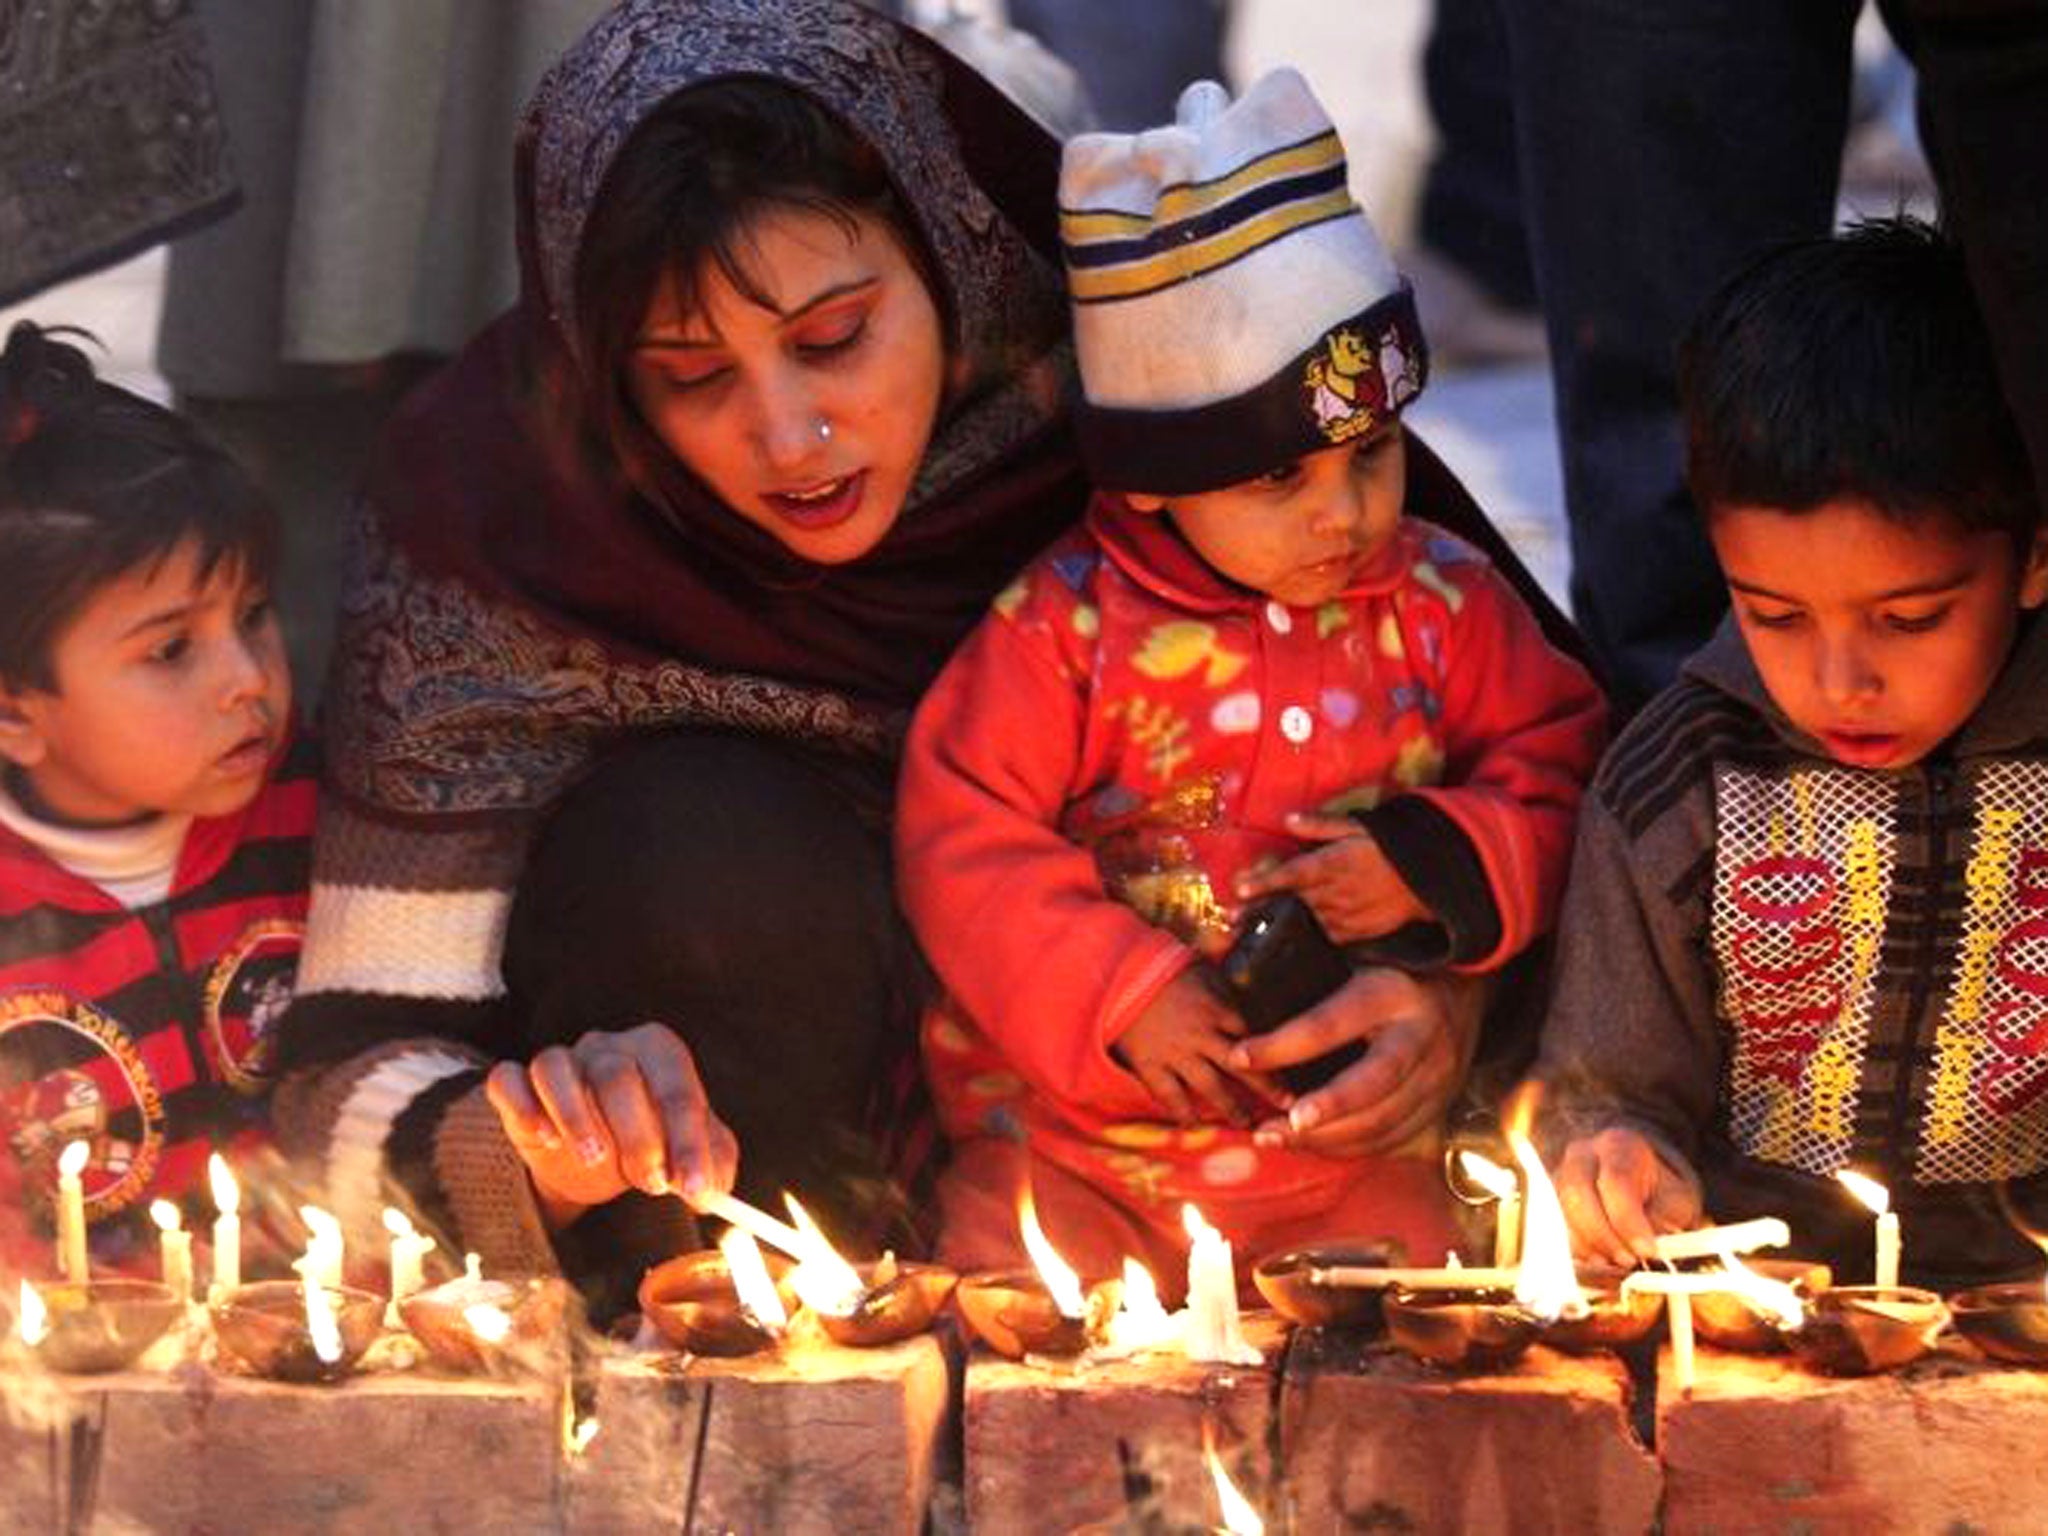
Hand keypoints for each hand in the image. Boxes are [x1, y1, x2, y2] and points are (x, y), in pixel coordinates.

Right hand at [485, 1023, 738, 1227]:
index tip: (694, 1187)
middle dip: (639, 1136)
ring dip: (577, 1118)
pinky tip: (545, 1139)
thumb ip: (710, 1164)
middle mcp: (607, 1046)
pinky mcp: (518, 1085)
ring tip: (596, 1160)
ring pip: (557, 1069)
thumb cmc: (646, 1142)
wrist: (589, 1158)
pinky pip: (510, 1080)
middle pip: (617, 1075)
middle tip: (651, 1183)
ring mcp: (560, 1061)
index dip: (688, 1140)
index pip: (676, 1087)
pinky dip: (525, 1108)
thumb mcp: (687, 1153)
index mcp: (657, 1050)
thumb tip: (714, 1188)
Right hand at [1113, 970, 1284, 1124]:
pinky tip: (1196, 1126)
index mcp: (1218, 1009)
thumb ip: (1227, 988)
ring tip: (1249, 1124)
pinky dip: (1184, 1113)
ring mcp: (1176, 1054)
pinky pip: (1171, 1096)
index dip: (1277, 1053)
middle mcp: (1202, 1036)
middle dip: (1269, 1088)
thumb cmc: (1162, 967)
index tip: (1293, 1064)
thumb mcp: (1203, 969)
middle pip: (1243, 1067)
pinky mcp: (1150, 1066)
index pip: (1256, 1036)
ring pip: (1212, 1088)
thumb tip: (1255, 991)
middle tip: (1289, 1106)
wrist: (1115, 974)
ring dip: (1233, 1108)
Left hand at [1235, 967, 1481, 1156]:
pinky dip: (1349, 1147)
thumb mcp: (1357, 955)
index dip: (1282, 1044)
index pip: (1330, 1024)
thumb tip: (1228, 939)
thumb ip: (1304, 961)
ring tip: (1274, 1137)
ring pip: (1381, 1121)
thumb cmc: (1391, 969)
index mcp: (1392, 994)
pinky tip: (1311, 1144)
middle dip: (1321, 1110)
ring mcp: (1438, 1077)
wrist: (1465, 990)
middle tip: (1273, 1128)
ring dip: (1325, 1138)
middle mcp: (1421, 1038)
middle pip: (1369, 1085)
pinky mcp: (1440, 1104)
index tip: (1239, 1055)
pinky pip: (1392, 1138)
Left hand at [1237, 813, 1429, 942]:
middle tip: (1235, 919)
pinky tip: (1297, 940)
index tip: (1238, 889)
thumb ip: (1321, 825)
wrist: (1428, 879)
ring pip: (1305, 924)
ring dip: (1283, 926)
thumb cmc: (1389, 848)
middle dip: (1262, 911)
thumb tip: (1289, 819)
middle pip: (1290, 904)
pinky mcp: (1358, 934)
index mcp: (1331, 864)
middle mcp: (1335, 893)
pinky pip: (1328, 938)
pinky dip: (1312, 937)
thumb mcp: (1358, 827)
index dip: (1263, 882)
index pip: (1290, 874)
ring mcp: (1346, 917)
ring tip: (1257, 932)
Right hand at [1553, 1127, 1702, 1266]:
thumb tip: (1645, 1249)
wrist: (1638, 1182)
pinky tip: (1603, 1259)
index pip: (1615, 1181)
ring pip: (1562, 1214)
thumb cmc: (1659, 1192)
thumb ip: (1662, 1220)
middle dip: (1604, 1235)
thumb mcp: (1675, 1200)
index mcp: (1618, 1145)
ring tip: (1620, 1261)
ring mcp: (1560, 1177)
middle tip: (1630, 1260)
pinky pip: (1557, 1229)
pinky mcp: (1552, 1202)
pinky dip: (1580, 1250)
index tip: (1647, 1250)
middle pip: (1577, 1193)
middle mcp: (1581, 1155)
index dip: (1629, 1221)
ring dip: (1591, 1246)